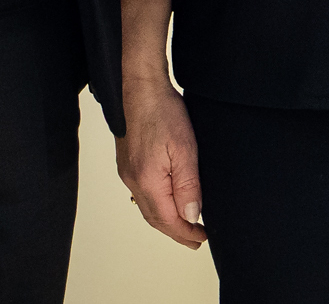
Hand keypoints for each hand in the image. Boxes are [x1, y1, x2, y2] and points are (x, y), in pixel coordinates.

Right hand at [116, 77, 207, 247]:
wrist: (140, 88)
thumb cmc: (162, 112)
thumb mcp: (185, 149)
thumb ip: (188, 185)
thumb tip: (191, 215)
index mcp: (148, 181)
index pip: (168, 220)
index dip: (186, 233)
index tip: (201, 239)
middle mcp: (133, 181)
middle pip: (155, 218)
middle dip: (176, 232)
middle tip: (195, 240)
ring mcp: (128, 173)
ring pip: (147, 207)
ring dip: (165, 220)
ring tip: (183, 225)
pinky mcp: (127, 164)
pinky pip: (141, 194)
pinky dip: (156, 205)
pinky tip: (165, 202)